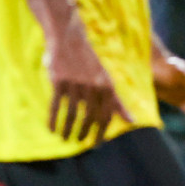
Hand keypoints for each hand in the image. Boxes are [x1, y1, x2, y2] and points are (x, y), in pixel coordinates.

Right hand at [45, 11, 133, 142]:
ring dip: (68, 130)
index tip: (96, 145)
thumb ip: (118, 103)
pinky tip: (51, 129)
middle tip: (79, 142)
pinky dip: (53, 120)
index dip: (101, 133)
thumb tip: (133, 121)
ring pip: (72, 115)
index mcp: (107, 87)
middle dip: (85, 134)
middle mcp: (93, 87)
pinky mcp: (59, 82)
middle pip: (90, 118)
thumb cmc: (89, 64)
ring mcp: (76, 84)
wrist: (69, 40)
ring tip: (65, 138)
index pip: (106, 117)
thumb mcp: (107, 81)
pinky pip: (56, 107)